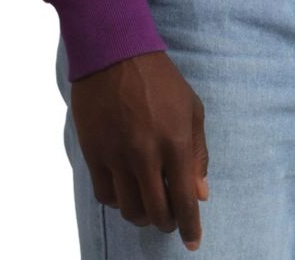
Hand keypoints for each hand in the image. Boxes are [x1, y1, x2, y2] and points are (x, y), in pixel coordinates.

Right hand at [70, 51, 209, 251]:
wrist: (115, 53)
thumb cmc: (160, 79)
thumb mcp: (191, 108)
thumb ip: (197, 153)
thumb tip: (200, 193)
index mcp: (175, 141)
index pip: (184, 200)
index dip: (190, 226)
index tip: (193, 242)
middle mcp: (145, 154)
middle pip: (155, 212)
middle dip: (166, 223)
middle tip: (170, 220)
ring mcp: (117, 155)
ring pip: (129, 209)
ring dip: (142, 215)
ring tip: (149, 206)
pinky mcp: (94, 153)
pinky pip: (105, 195)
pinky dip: (118, 201)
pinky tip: (126, 191)